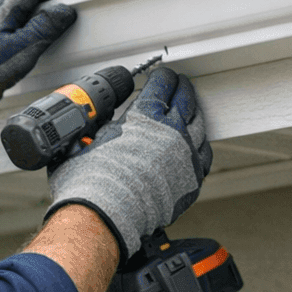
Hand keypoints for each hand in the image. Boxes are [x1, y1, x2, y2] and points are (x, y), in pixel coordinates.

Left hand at [0, 0, 84, 125]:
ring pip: (16, 4)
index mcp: (1, 5)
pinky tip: (28, 34)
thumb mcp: (20, 52)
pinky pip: (6, 16)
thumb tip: (64, 11)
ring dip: (38, 7)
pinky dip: (23, 19)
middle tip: (73, 3)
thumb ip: (45, 29)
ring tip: (55, 20)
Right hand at [45, 67, 212, 259]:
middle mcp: (171, 131)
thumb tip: (93, 127)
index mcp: (145, 115)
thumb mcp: (87, 141)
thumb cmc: (90, 182)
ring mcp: (185, 156)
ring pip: (199, 125)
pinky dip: (200, 145)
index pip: (162, 84)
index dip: (163, 76)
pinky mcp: (191, 180)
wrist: (106, 215)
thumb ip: (99, 128)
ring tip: (190, 111)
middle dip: (182, 89)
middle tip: (179, 85)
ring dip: (194, 114)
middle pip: (186, 100)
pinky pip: (204, 156)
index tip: (163, 76)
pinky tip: (196, 144)